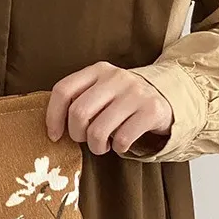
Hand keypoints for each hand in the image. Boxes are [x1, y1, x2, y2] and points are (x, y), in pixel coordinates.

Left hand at [46, 61, 173, 154]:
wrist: (165, 96)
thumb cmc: (120, 100)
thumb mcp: (99, 91)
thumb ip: (78, 100)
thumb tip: (53, 129)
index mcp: (97, 70)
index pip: (63, 90)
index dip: (53, 117)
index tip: (54, 135)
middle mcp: (116, 77)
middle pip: (78, 113)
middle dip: (77, 135)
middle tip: (85, 139)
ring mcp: (135, 92)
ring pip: (98, 131)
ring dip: (96, 146)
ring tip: (102, 144)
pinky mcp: (151, 110)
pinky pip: (121, 139)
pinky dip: (117, 148)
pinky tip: (120, 143)